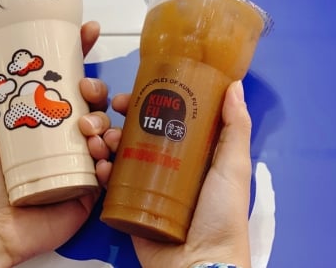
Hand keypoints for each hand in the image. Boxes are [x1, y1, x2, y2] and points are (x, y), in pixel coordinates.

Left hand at [0, 21, 115, 267]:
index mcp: (49, 114)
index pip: (70, 77)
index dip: (82, 51)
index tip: (89, 30)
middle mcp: (70, 131)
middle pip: (97, 100)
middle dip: (99, 91)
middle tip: (87, 95)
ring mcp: (84, 156)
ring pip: (110, 130)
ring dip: (108, 127)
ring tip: (92, 138)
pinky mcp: (93, 183)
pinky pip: (114, 166)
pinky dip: (111, 161)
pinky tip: (99, 164)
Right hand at [80, 81, 252, 267]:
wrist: (198, 264)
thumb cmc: (221, 214)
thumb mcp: (233, 166)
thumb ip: (235, 127)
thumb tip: (234, 85)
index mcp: (194, 152)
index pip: (168, 116)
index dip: (151, 99)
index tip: (135, 88)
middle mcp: (169, 165)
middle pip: (140, 131)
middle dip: (121, 117)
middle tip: (112, 109)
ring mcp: (148, 185)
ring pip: (121, 153)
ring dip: (107, 139)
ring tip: (103, 138)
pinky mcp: (130, 206)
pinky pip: (111, 183)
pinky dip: (101, 170)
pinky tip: (99, 164)